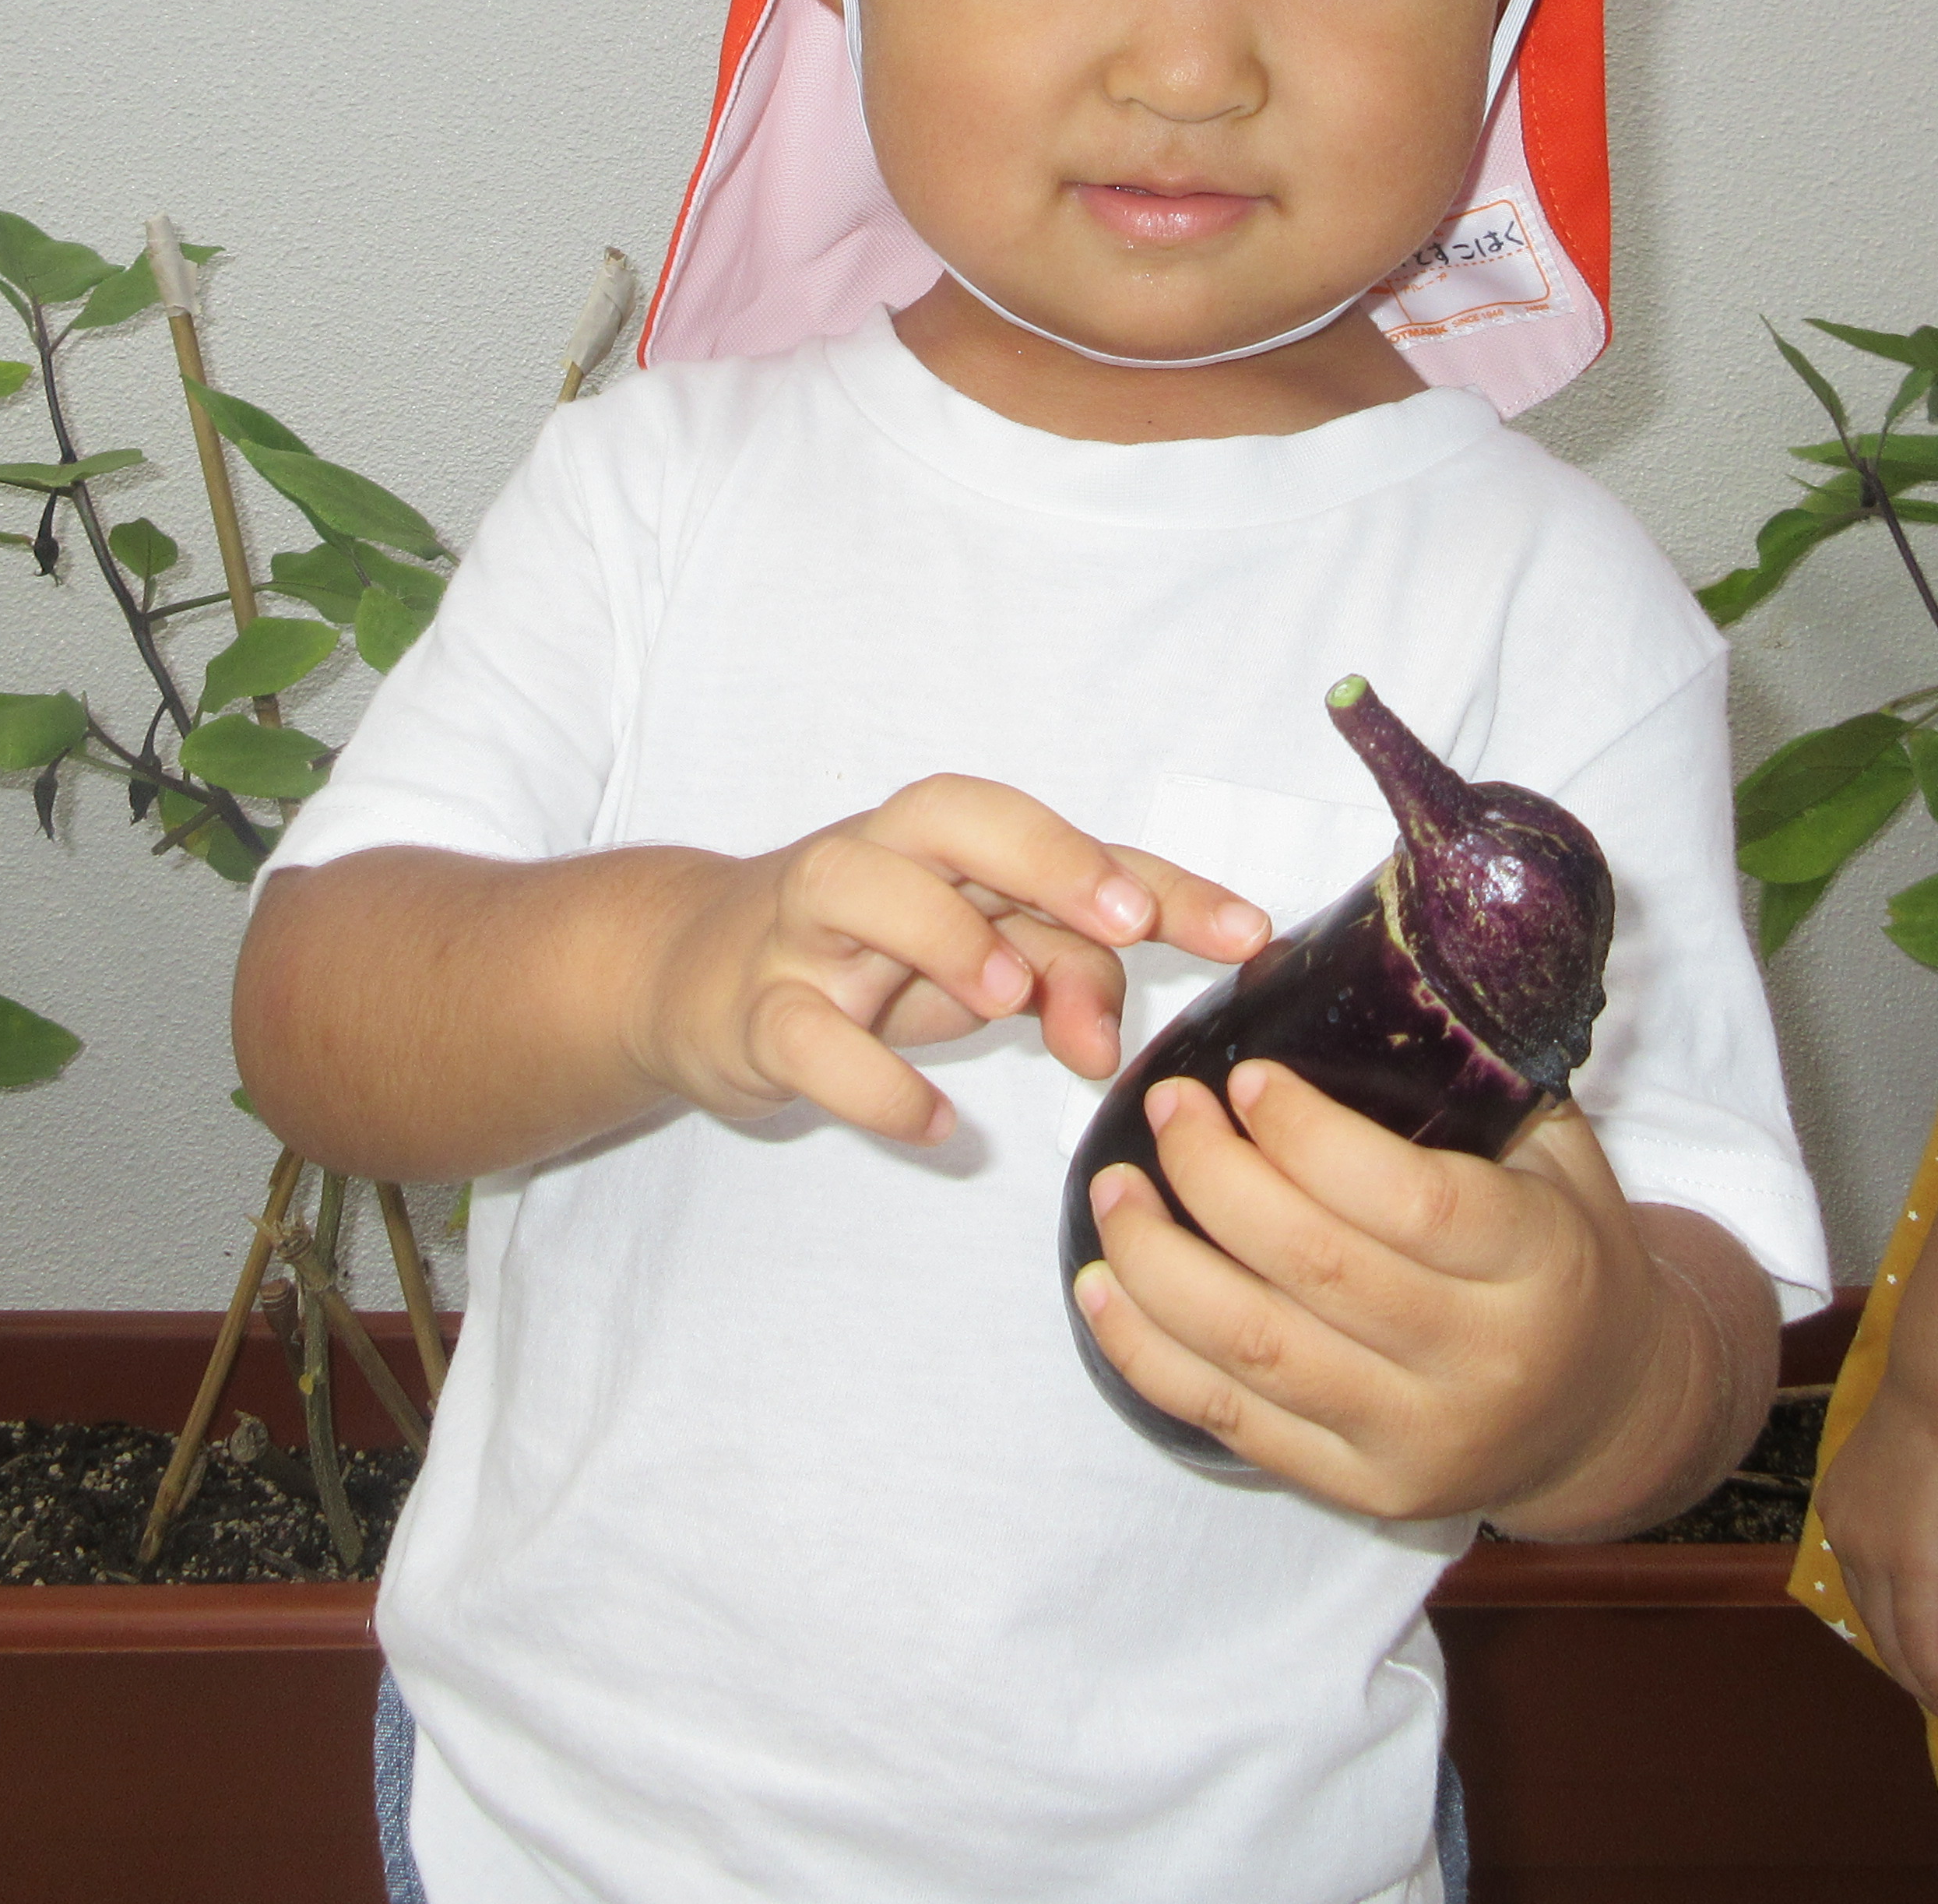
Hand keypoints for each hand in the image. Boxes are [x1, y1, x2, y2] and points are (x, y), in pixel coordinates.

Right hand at [631, 777, 1266, 1144]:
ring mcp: (804, 931)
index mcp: (945, 843)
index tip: (1246, 932)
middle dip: (1046, 858)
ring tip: (1009, 1001)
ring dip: (942, 934)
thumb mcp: (978, 965)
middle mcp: (876, 860)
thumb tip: (1111, 1043)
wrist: (691, 976)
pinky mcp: (751, 1010)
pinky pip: (802, 1033)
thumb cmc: (867, 959)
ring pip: (856, 886)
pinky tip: (935, 1123)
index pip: (1062, 840)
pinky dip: (870, 1079)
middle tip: (1122, 918)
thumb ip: (1064, 978)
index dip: (1160, 879)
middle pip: (953, 815)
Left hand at [1065, 1060, 1664, 1522]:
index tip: (1244, 1078)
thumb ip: (1469, 1083)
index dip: (1308, 1137)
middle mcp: (1481, 1360)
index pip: (1408, 1200)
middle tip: (1166, 1109)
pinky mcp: (1360, 1489)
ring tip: (1114, 1189)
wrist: (1606, 1413)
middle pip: (1314, 1269)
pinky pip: (1229, 1419)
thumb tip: (1347, 968)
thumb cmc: (1565, 1254)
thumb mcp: (1558, 1157)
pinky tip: (1103, 1285)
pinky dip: (1147, 1351)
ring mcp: (1417, 1438)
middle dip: (1213, 1178)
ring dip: (1158, 1262)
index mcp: (1540, 1262)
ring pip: (1253, 1350)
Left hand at [1807, 1376, 1937, 1729]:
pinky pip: (1921, 1644)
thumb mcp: (1910, 1453)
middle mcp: (1845, 1536)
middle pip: (1871, 1617)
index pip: (1861, 1578)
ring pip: (1893, 1641)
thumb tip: (1935, 1510)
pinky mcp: (1911, 1572)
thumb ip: (1910, 1490)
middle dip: (1904, 1661)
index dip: (1889, 1616)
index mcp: (1841, 1505)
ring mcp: (1873, 1558)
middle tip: (1937, 1691)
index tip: (1917, 1643)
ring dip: (1923, 1683)